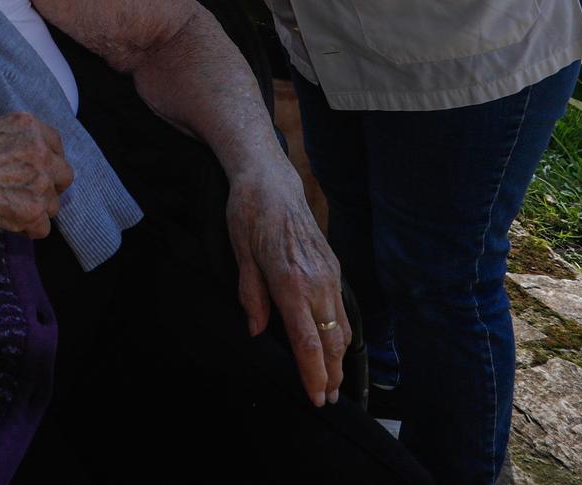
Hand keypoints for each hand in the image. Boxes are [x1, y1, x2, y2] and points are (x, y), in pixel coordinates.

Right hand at [0, 111, 73, 238]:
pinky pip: (43, 228)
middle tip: (28, 189)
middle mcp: (40, 153)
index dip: (45, 158)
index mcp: (29, 127)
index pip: (54, 143)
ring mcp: (39, 183)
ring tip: (12, 207)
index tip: (34, 166)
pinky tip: (10, 221)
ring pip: (54, 204)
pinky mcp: (32, 211)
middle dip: (49, 184)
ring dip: (37, 207)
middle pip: (63, 174)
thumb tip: (15, 156)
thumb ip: (11, 140)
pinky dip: (28, 229)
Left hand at [225, 168, 349, 406]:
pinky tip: (335, 346)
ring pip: (341, 326)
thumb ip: (251, 296)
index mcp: (290, 281)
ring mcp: (329, 272)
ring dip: (340, 357)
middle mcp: (316, 280)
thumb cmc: (247, 214)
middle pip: (331, 340)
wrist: (271, 181)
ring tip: (334, 382)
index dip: (313, 374)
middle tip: (328, 400)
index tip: (317, 398)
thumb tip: (257, 332)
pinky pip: (342, 308)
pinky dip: (341, 333)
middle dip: (332, 374)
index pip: (308, 341)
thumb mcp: (240, 255)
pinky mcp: (333, 265)